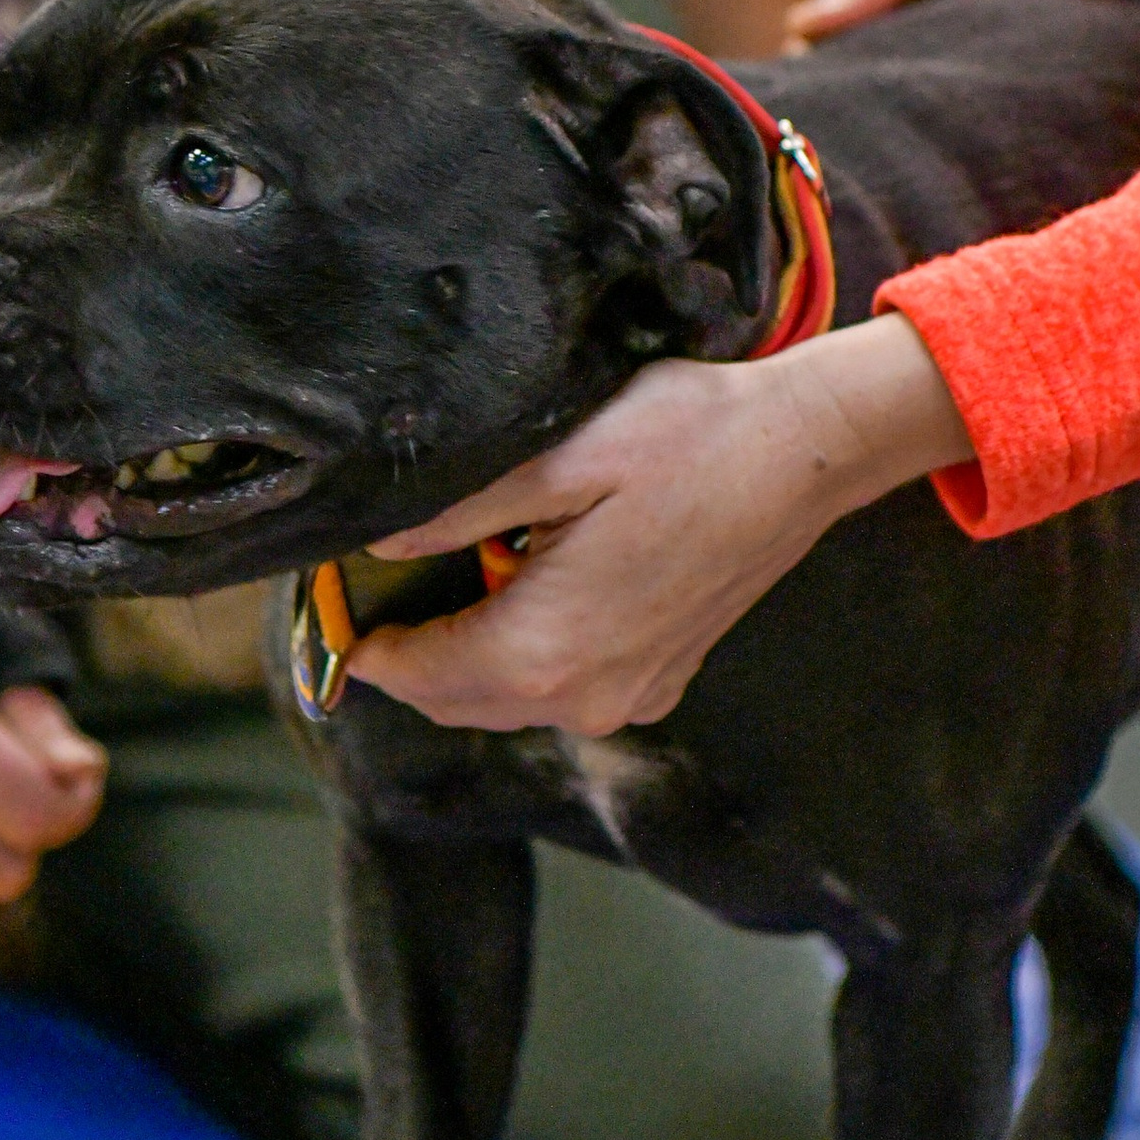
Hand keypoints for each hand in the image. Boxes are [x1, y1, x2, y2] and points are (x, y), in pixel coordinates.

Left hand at [349, 315, 972, 735]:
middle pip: (451, 700)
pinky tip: (526, 581)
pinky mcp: (659, 682)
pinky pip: (561, 688)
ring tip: (449, 569)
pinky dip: (524, 654)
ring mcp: (628, 698)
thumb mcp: (559, 455)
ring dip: (464, 653)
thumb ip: (458, 510)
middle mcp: (583, 697)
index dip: (359, 636)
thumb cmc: (688, 438)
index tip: (334, 589)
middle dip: (406, 650)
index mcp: (546, 649)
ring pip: (505, 701)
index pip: (412, 674)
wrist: (805, 453)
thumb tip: (374, 542)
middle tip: (376, 577)